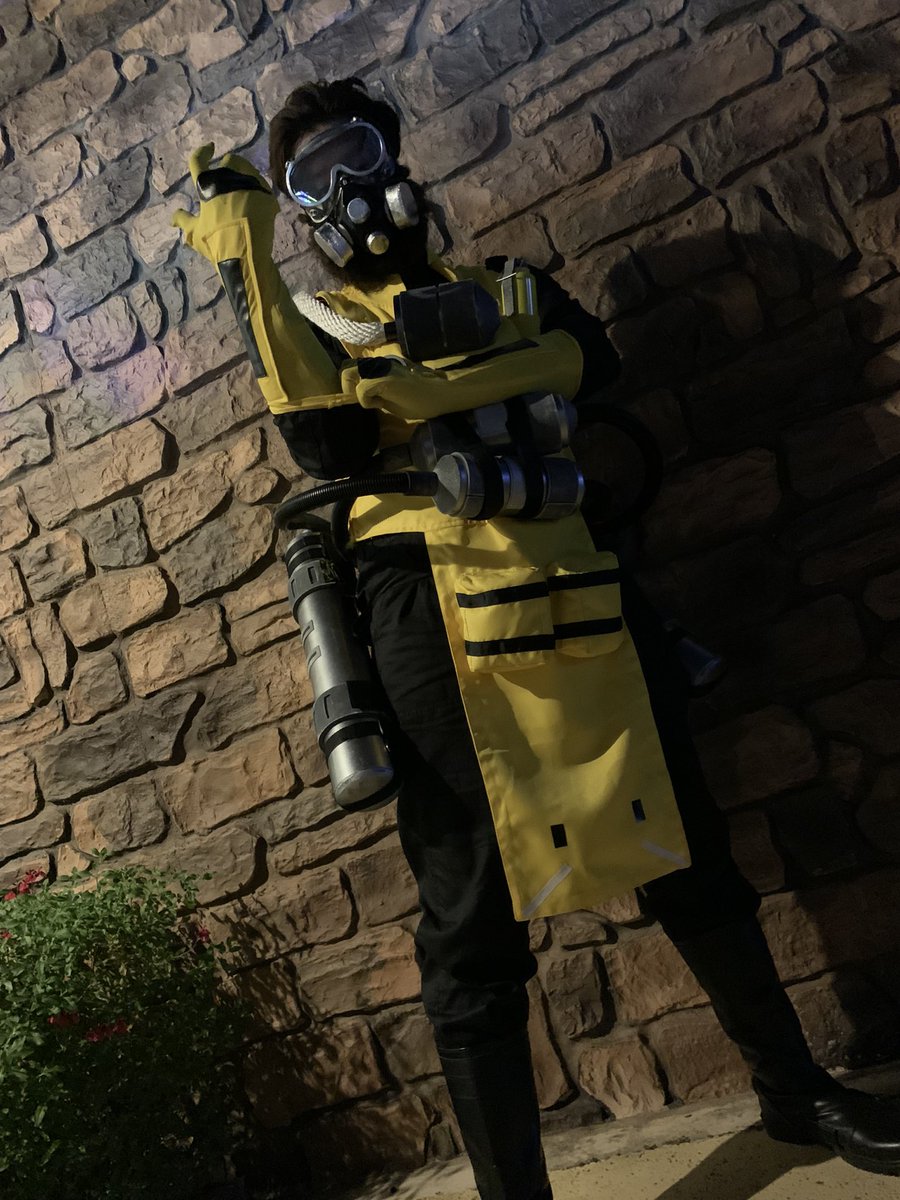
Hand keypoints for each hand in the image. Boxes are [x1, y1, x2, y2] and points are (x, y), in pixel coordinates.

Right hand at [171, 142, 278, 259]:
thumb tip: (172, 217)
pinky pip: (262, 185)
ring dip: (243, 175)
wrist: (245, 255)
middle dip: (228, 166)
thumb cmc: (216, 242)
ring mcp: (250, 185)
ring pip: (247, 169)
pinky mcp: (267, 195)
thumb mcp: (195, 232)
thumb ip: (183, 220)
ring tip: (242, 189)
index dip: (202, 152)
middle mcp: (229, 178)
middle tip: (228, 181)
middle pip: (229, 161)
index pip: (199, 160)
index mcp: (207, 185)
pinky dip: (257, 189)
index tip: (209, 148)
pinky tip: (255, 200)